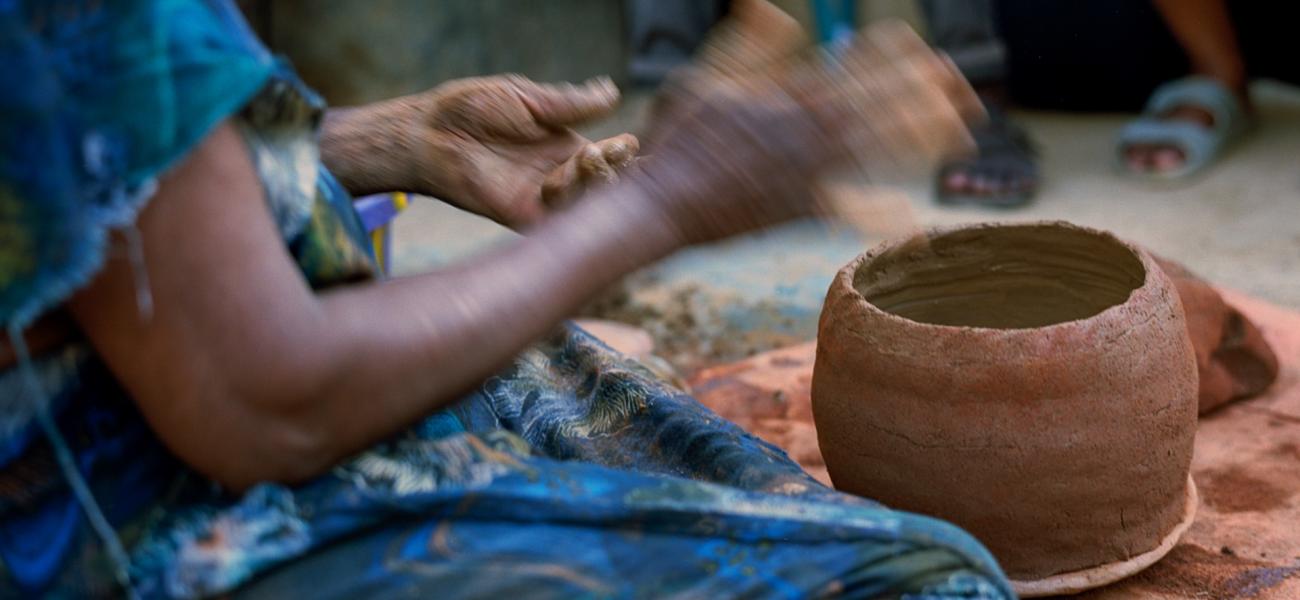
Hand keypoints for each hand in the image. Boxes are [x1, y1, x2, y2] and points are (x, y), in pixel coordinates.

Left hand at [411, 75, 638, 226]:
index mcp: (564, 146)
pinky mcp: (523, 215)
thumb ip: (570, 104)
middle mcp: (560, 174)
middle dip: (617, 172)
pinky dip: (568, 203)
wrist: (431, 132)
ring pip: (585, 202)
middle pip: (604, 183)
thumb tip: (612, 92)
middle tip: (617, 154)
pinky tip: (569, 180)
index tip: (631, 142)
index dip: (624, 153)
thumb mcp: (529, 99)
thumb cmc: (472, 108)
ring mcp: (543, 197)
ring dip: (593, 182)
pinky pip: (557, 219)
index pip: (609, 155)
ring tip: (591, 157)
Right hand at [631, 2, 979, 244]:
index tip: (917, 45)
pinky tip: (914, 215)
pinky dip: (880, 213)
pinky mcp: (801, 209)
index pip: (852, 69)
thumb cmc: (677, 140)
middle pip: (881, 109)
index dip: (890, 56)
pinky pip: (849, 210)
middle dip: (925, 97)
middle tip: (966, 90)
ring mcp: (807, 174)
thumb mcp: (705, 78)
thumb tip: (774, 9)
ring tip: (964, 135)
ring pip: (878, 152)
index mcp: (787, 98)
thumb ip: (747, 45)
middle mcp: (807, 135)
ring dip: (924, 142)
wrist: (662, 205)